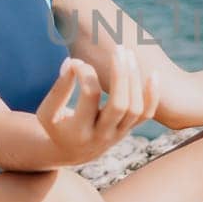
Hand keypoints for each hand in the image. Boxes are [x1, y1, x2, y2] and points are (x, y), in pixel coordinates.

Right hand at [34, 47, 160, 165]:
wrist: (71, 152)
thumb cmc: (56, 126)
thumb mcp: (48, 112)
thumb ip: (59, 89)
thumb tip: (72, 63)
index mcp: (79, 131)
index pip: (90, 96)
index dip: (85, 73)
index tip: (76, 63)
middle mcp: (101, 135)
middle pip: (119, 104)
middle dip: (121, 74)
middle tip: (118, 49)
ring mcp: (118, 134)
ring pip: (135, 108)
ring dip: (135, 79)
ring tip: (128, 54)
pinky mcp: (128, 130)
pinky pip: (146, 114)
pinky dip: (152, 95)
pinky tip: (154, 74)